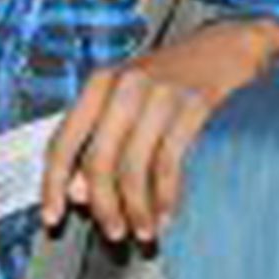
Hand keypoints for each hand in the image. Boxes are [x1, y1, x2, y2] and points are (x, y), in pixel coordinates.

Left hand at [43, 19, 278, 243]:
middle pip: (98, 160)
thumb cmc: (172, 76)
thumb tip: (78, 192)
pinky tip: (166, 213)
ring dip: (137, 209)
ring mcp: (160, 95)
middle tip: (113, 231)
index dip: (53, 185)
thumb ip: (98, 141)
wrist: (226, 47)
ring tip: (143, 230)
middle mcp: (125, 85)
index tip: (51, 216)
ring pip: (133, 168)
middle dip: (104, 206)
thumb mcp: (126, 99)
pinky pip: (169, 164)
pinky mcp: (192, 106)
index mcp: (99, 83)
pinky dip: (166, 197)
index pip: (63, 141)